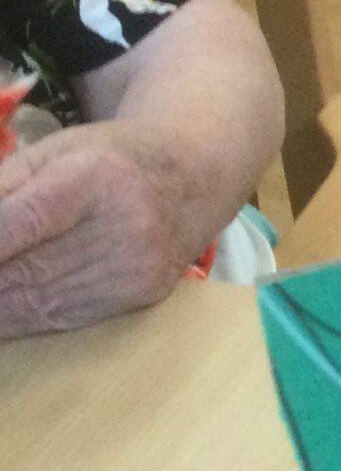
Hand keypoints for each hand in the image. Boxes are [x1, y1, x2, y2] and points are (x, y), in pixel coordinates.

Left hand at [0, 118, 204, 336]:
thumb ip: (2, 190)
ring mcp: (138, 266)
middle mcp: (127, 225)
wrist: (191, 176)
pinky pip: (65, 316)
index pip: (19, 222)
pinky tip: (4, 310)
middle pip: (26, 270)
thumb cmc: (109, 158)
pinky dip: (22, 318)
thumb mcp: (50, 152)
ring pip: (39, 302)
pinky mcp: (143, 294)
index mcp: (97, 176)